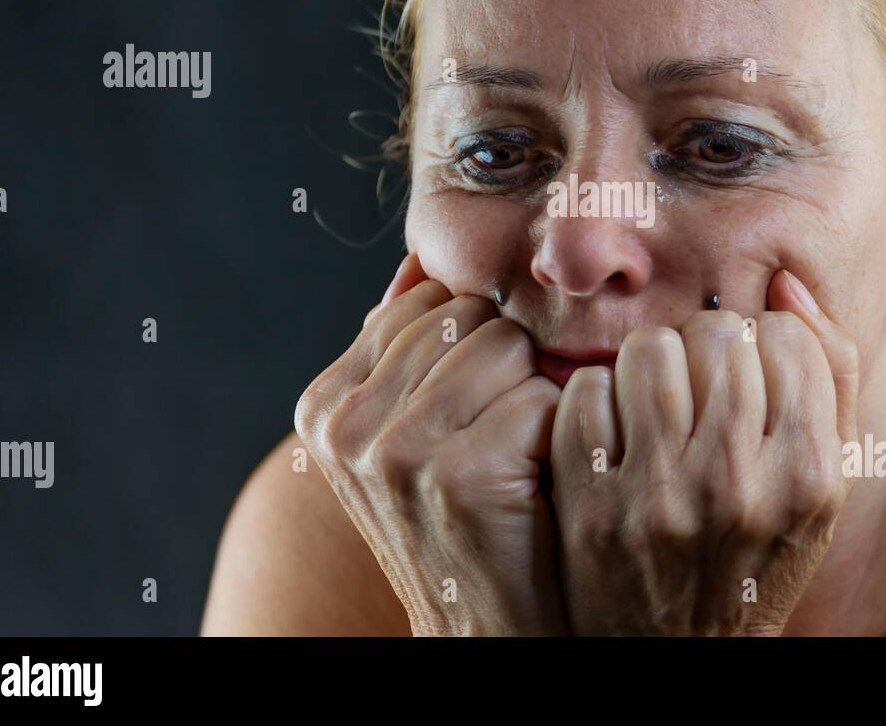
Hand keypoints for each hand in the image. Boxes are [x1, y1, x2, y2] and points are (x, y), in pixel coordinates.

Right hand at [295, 253, 568, 635]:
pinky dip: (560, 435)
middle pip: (471, 314)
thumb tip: (417, 256)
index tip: (478, 408)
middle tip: (505, 439)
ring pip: (508, 347)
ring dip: (536, 398)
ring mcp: (391, 449)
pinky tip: (537, 484)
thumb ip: (407, 347)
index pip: (426, 297)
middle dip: (508, 366)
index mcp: (325, 401)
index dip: (477, 342)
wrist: (490, 629)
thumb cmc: (468, 518)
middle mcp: (343, 421)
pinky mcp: (454, 474)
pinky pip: (542, 396)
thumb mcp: (411, 431)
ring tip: (518, 462)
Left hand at [549, 269, 858, 634]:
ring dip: (650, 363)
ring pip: (648, 349)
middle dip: (706, 347)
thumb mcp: (826, 479)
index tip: (753, 376)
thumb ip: (829, 373)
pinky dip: (597, 400)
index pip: (784, 335)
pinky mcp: (591, 506)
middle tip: (700, 387)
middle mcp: (739, 485)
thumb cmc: (760, 546)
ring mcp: (660, 498)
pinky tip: (615, 434)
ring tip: (657, 401)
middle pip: (716, 333)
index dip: (764, 342)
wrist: (680, 650)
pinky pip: (586, 391)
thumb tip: (786, 282)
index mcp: (811, 475)